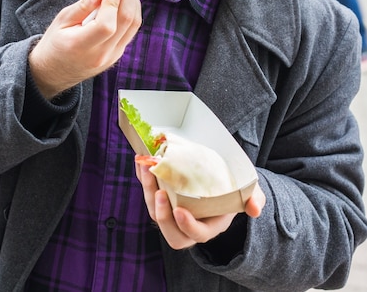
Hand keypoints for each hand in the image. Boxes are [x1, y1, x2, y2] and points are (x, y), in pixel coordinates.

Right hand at [28, 0, 140, 98]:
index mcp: (81, 47)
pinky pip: (131, 30)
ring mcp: (112, 57)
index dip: (114, 1)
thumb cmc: (54, 44)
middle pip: (127, 22)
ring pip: (134, 25)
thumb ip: (83, 6)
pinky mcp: (117, 55)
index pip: (106, 24)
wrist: (54, 72)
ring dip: (133, 0)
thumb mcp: (61, 20)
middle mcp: (101, 55)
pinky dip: (131, 11)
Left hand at [135, 159, 264, 249]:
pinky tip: (141, 162)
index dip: (188, 226)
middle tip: (160, 193)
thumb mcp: (249, 193)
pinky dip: (144, 179)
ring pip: (155, 211)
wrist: (222, 179)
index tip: (180, 210)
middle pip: (171, 232)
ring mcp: (173, 211)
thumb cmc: (234, 189)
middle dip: (162, 215)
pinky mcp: (163, 197)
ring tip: (146, 170)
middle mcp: (189, 224)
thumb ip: (254, 199)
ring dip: (148, 192)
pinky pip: (150, 193)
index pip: (197, 234)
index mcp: (209, 226)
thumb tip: (255, 209)